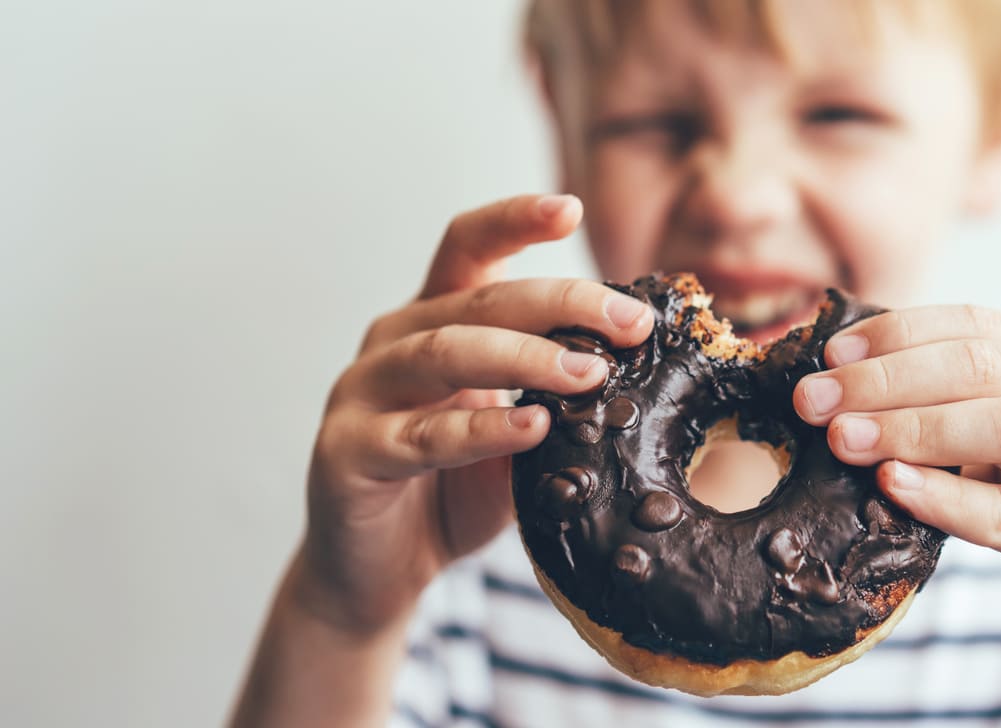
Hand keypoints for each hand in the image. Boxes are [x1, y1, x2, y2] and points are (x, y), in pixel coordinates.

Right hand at [296, 194, 653, 633]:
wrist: (381, 571)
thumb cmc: (455, 490)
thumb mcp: (518, 431)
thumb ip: (555, 394)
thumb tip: (638, 364)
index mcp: (433, 320)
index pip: (467, 248)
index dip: (512, 219)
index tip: (568, 208)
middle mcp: (392, 342)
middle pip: (476, 298)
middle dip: (562, 303)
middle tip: (630, 325)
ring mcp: (360, 392)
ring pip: (444, 353)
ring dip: (525, 358)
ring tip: (590, 373)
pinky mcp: (345, 451)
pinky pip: (418, 435)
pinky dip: (479, 430)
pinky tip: (532, 428)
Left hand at [792, 305, 1000, 679]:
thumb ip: (970, 399)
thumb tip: (853, 388)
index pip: (973, 323)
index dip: (893, 333)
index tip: (827, 352)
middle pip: (978, 365)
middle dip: (883, 377)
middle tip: (811, 400)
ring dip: (910, 427)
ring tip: (842, 438)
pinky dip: (949, 498)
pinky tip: (894, 487)